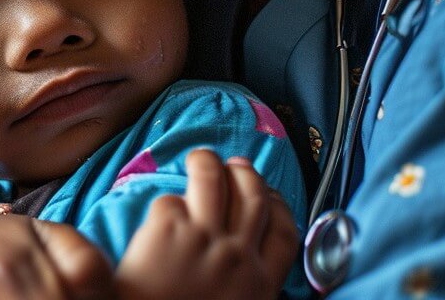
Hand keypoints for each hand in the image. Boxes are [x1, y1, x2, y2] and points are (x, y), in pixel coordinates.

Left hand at [115, 150, 299, 299]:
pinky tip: (161, 215)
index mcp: (260, 284)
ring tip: (199, 159)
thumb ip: (245, 285)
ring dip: (207, 162)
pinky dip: (167, 204)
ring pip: (213, 180)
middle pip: (253, 197)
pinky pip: (170, 202)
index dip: (278, 206)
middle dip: (247, 174)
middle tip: (235, 165)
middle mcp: (237, 257)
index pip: (284, 232)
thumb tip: (246, 257)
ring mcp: (202, 240)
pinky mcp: (166, 231)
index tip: (270, 194)